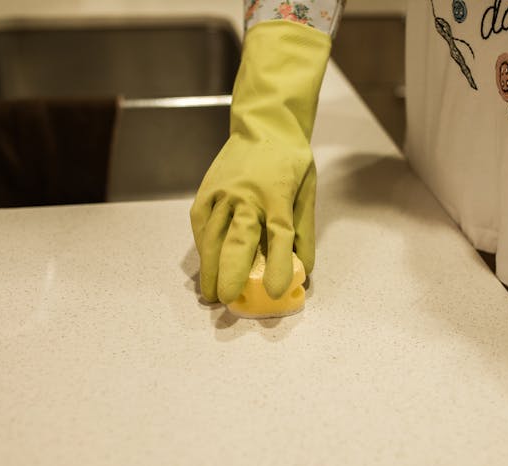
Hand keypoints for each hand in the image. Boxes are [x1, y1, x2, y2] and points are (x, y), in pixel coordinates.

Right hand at [190, 20, 329, 303]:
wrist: (263, 124)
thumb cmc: (290, 161)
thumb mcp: (307, 191)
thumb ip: (304, 232)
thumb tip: (303, 270)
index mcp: (278, 194)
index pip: (279, 234)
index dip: (278, 265)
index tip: (275, 291)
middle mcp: (247, 194)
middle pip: (237, 239)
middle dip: (231, 272)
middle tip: (227, 300)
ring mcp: (222, 192)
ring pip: (212, 236)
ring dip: (209, 267)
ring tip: (210, 294)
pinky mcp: (206, 192)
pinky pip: (201, 226)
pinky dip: (202, 249)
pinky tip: (206, 267)